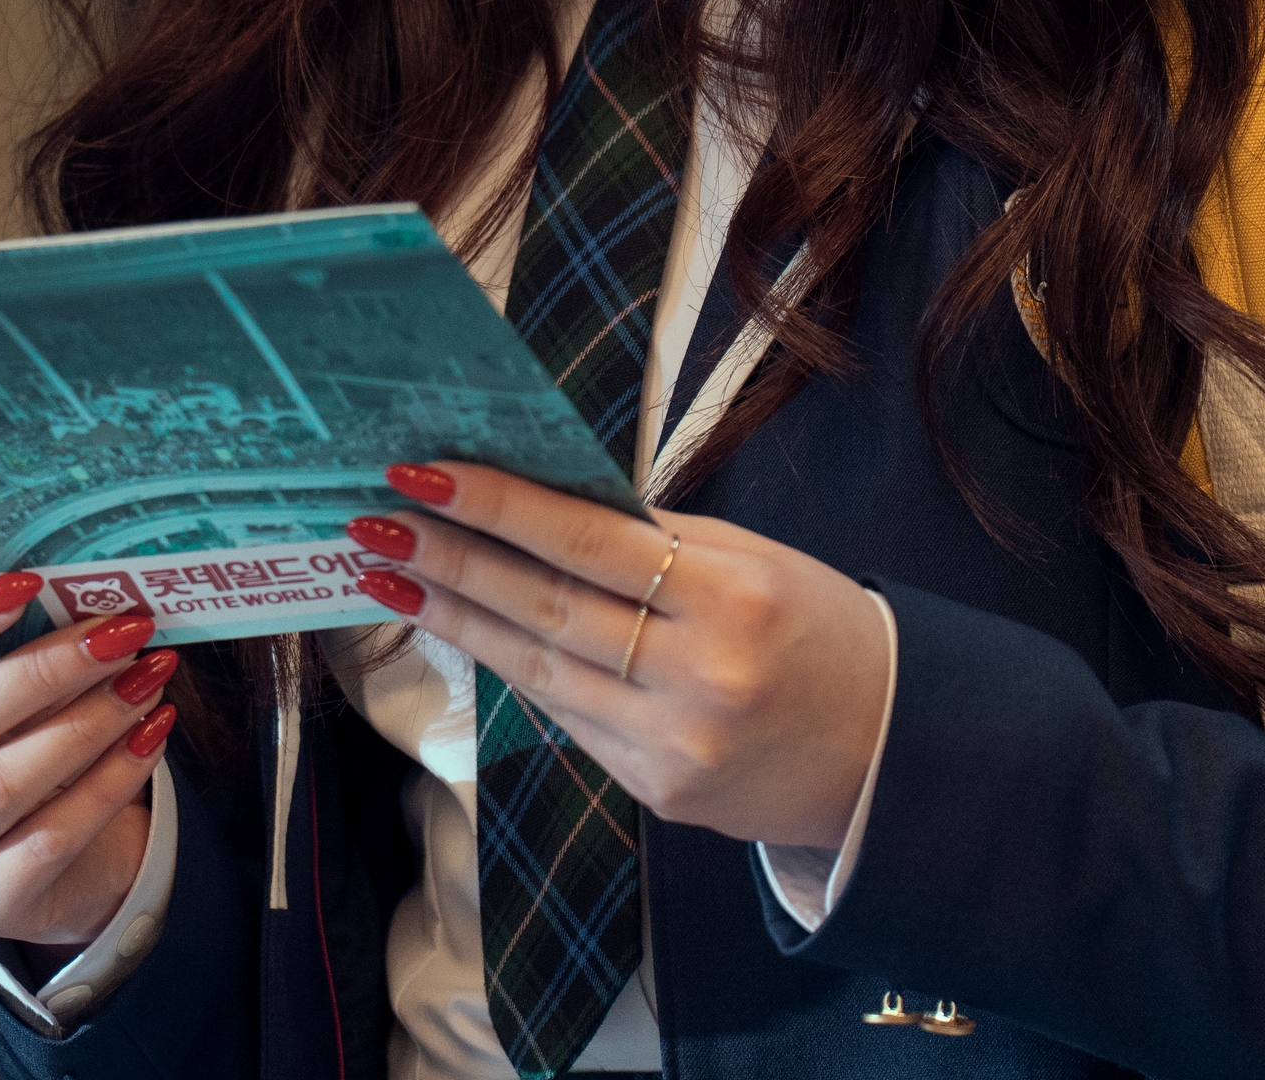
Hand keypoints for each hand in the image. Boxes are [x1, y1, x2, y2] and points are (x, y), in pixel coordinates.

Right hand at [0, 570, 179, 947]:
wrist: (44, 868)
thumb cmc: (12, 753)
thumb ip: (19, 656)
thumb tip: (93, 603)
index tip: (26, 582)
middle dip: (47, 668)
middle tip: (121, 631)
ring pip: (6, 781)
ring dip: (88, 722)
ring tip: (148, 678)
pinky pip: (53, 835)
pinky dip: (110, 780)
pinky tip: (151, 737)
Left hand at [347, 461, 887, 850]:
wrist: (890, 756)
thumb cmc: (819, 633)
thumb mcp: (756, 561)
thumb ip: (653, 537)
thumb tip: (543, 493)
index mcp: (733, 600)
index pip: (588, 543)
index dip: (498, 506)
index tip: (422, 472)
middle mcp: (700, 679)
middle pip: (546, 609)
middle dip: (450, 559)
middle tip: (374, 518)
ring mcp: (674, 747)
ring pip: (539, 670)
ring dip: (453, 616)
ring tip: (388, 570)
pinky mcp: (656, 791)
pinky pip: (568, 716)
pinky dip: (510, 666)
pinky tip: (460, 625)